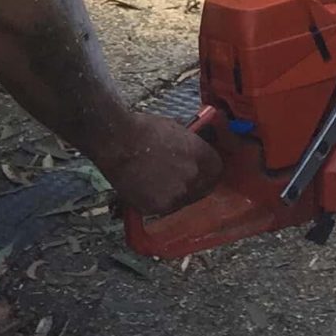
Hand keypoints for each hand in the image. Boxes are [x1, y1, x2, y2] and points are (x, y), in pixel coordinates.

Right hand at [97, 111, 221, 217]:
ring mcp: (176, 195)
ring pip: (186, 199)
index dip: (211, 169)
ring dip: (179, 192)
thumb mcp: (175, 128)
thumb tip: (195, 146)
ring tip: (162, 181)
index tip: (205, 169)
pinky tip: (150, 188)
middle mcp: (191, 177)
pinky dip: (161, 200)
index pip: (217, 169)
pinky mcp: (158, 208)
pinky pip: (167, 207)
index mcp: (198, 155)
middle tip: (184, 178)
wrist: (118, 143)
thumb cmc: (144, 130)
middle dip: (198, 183)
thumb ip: (190, 143)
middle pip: (205, 187)